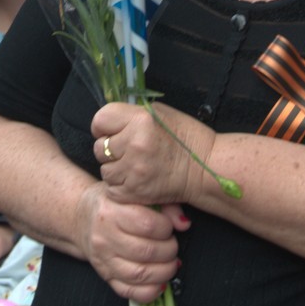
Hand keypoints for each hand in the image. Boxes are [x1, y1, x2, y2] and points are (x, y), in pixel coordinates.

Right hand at [75, 183, 180, 302]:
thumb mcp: (134, 194)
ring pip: (139, 274)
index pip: (147, 224)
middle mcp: (104, 237)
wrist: (81, 216)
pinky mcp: (105, 276)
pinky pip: (129, 291)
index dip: (166, 228)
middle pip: (146, 251)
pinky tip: (160, 282)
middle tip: (172, 246)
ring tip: (170, 264)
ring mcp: (103, 259)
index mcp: (111, 211)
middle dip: (169, 251)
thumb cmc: (113, 203)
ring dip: (164, 272)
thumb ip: (163, 204)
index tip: (169, 227)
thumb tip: (184, 223)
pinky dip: (150, 291)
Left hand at [93, 101, 211, 208]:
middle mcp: (134, 143)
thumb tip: (109, 121)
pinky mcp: (134, 192)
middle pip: (99, 147)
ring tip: (135, 166)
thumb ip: (131, 115)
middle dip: (111, 149)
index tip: (113, 131)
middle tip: (128, 150)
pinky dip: (121, 185)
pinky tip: (137, 179)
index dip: (105, 126)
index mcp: (140, 120)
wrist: (205, 169)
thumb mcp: (160, 114)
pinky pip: (112, 188)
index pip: (100, 119)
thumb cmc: (186, 138)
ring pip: (104, 169)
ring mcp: (134, 170)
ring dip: (116, 169)